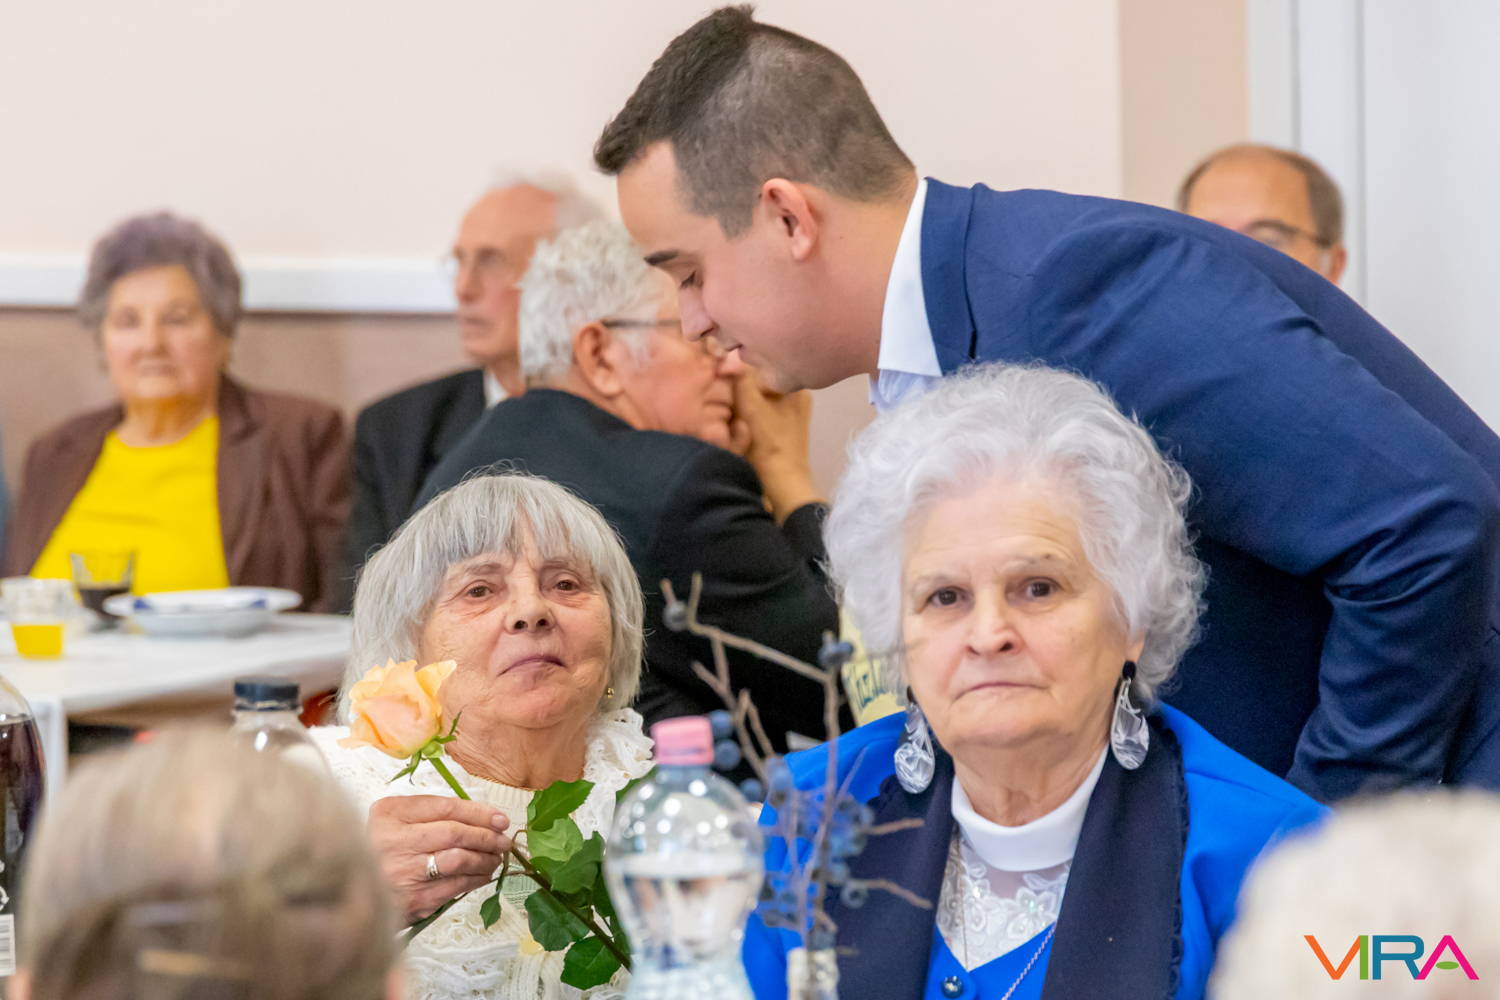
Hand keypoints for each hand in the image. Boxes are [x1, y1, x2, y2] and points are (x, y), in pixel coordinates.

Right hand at [368, 794, 511, 922]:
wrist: (353, 890)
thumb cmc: (381, 850)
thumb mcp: (394, 820)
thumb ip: (429, 812)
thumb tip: (480, 815)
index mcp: (389, 814)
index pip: (445, 807)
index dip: (478, 812)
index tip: (499, 817)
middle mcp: (393, 841)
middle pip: (454, 833)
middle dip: (486, 835)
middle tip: (503, 839)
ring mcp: (404, 872)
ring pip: (459, 859)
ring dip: (485, 858)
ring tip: (496, 856)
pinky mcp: (414, 899)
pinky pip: (456, 885)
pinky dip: (476, 879)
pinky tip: (483, 874)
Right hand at [732, 371, 824, 521]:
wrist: (782, 482)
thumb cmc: (769, 444)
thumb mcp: (752, 408)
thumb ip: (741, 381)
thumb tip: (729, 362)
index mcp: (796, 387)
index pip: (763, 367)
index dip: (741, 372)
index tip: (723, 379)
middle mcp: (797, 395)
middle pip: (760, 381)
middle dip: (742, 388)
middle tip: (726, 396)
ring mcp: (790, 412)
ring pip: (758, 396)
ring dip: (743, 401)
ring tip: (731, 409)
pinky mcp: (781, 426)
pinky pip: (760, 410)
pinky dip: (748, 413)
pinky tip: (738, 420)